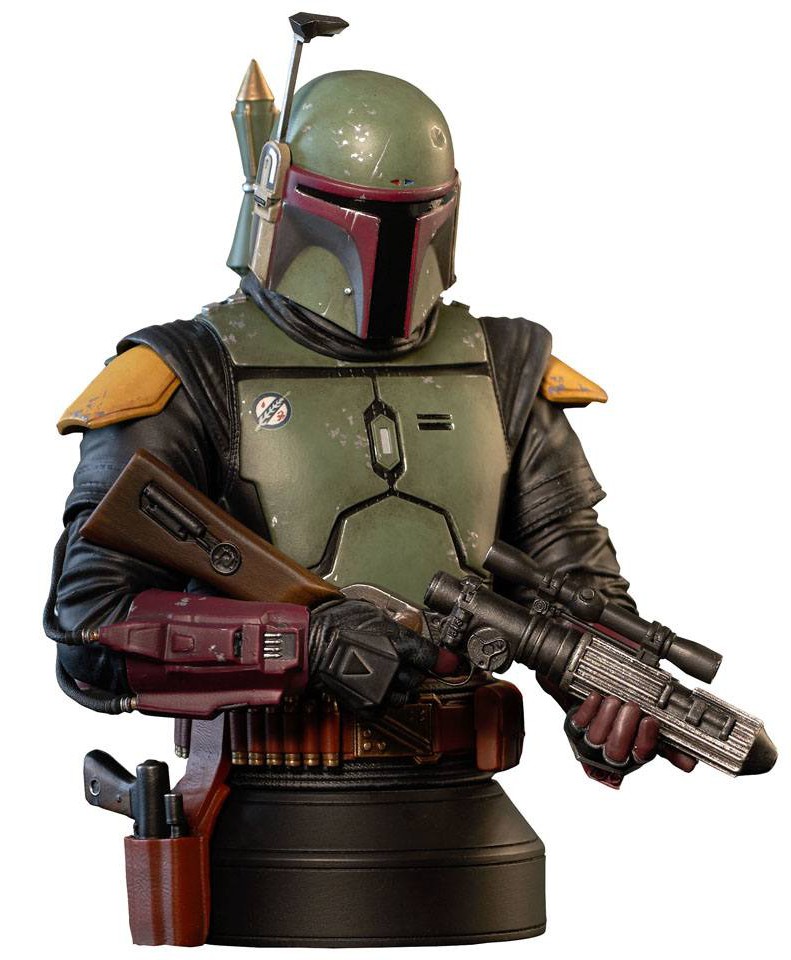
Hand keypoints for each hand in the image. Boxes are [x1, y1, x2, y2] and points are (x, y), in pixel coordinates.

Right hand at [309, 599, 438, 710]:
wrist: (310, 647)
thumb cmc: (335, 624)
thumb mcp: (372, 614)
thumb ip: (396, 627)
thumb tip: (409, 632)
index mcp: (398, 644)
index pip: (432, 657)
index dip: (444, 660)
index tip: (450, 663)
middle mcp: (393, 669)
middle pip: (419, 677)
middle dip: (413, 670)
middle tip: (400, 661)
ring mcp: (380, 690)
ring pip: (406, 695)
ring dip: (400, 687)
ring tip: (385, 674)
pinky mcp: (368, 706)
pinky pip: (387, 707)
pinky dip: (384, 699)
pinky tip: (374, 686)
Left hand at [567, 692, 696, 787]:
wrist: (593, 695)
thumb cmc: (626, 712)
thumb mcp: (648, 727)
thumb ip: (668, 742)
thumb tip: (690, 763)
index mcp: (632, 755)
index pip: (641, 755)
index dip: (646, 740)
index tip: (651, 720)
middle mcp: (610, 754)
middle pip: (617, 752)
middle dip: (625, 728)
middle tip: (632, 707)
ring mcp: (589, 742)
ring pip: (597, 738)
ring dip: (607, 717)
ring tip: (615, 700)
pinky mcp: (573, 728)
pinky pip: (579, 722)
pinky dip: (589, 709)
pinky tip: (597, 697)